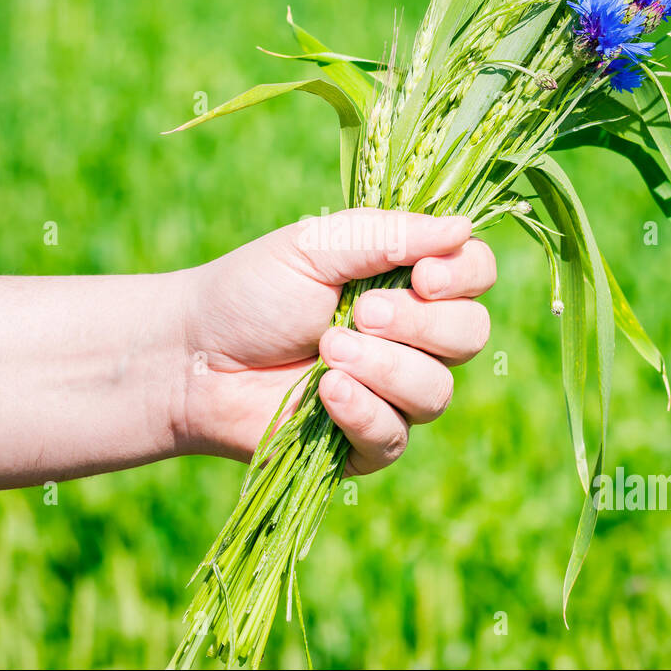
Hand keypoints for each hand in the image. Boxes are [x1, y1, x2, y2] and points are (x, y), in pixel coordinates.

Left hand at [176, 208, 496, 474]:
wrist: (194, 357)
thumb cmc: (252, 292)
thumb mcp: (316, 248)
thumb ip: (388, 236)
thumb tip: (462, 226)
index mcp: (407, 281)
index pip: (476, 274)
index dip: (464, 276)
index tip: (424, 274)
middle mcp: (413, 338)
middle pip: (470, 335)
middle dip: (418, 322)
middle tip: (360, 311)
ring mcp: (393, 394)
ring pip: (437, 391)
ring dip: (384, 367)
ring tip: (327, 349)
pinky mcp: (366, 444)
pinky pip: (395, 436)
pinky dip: (363, 411)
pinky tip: (325, 392)